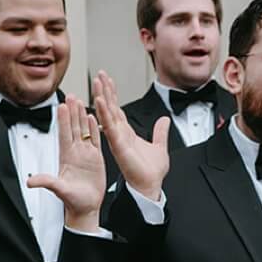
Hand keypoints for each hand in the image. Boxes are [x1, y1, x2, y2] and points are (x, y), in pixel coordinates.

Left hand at [28, 96, 105, 227]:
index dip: (63, 120)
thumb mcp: (58, 190)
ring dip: (82, 116)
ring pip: (83, 130)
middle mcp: (75, 153)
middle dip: (72, 112)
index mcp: (66, 157)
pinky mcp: (96, 158)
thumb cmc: (73, 201)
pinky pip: (95, 140)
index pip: (64, 134)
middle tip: (71, 96)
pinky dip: (94, 128)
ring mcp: (85, 154)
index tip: (62, 106)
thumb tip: (30, 181)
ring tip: (81, 100)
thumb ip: (46, 182)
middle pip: (73, 128)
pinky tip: (93, 117)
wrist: (86, 207)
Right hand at [92, 71, 169, 200]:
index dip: (112, 94)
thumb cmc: (151, 172)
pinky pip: (109, 126)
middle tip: (99, 75)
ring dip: (102, 97)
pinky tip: (100, 101)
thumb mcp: (160, 146)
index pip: (117, 109)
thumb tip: (164, 120)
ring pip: (107, 114)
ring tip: (97, 82)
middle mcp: (120, 134)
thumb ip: (160, 132)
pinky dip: (105, 113)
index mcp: (127, 133)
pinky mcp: (118, 144)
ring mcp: (117, 138)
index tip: (107, 80)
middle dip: (104, 90)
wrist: (150, 186)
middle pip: (110, 108)